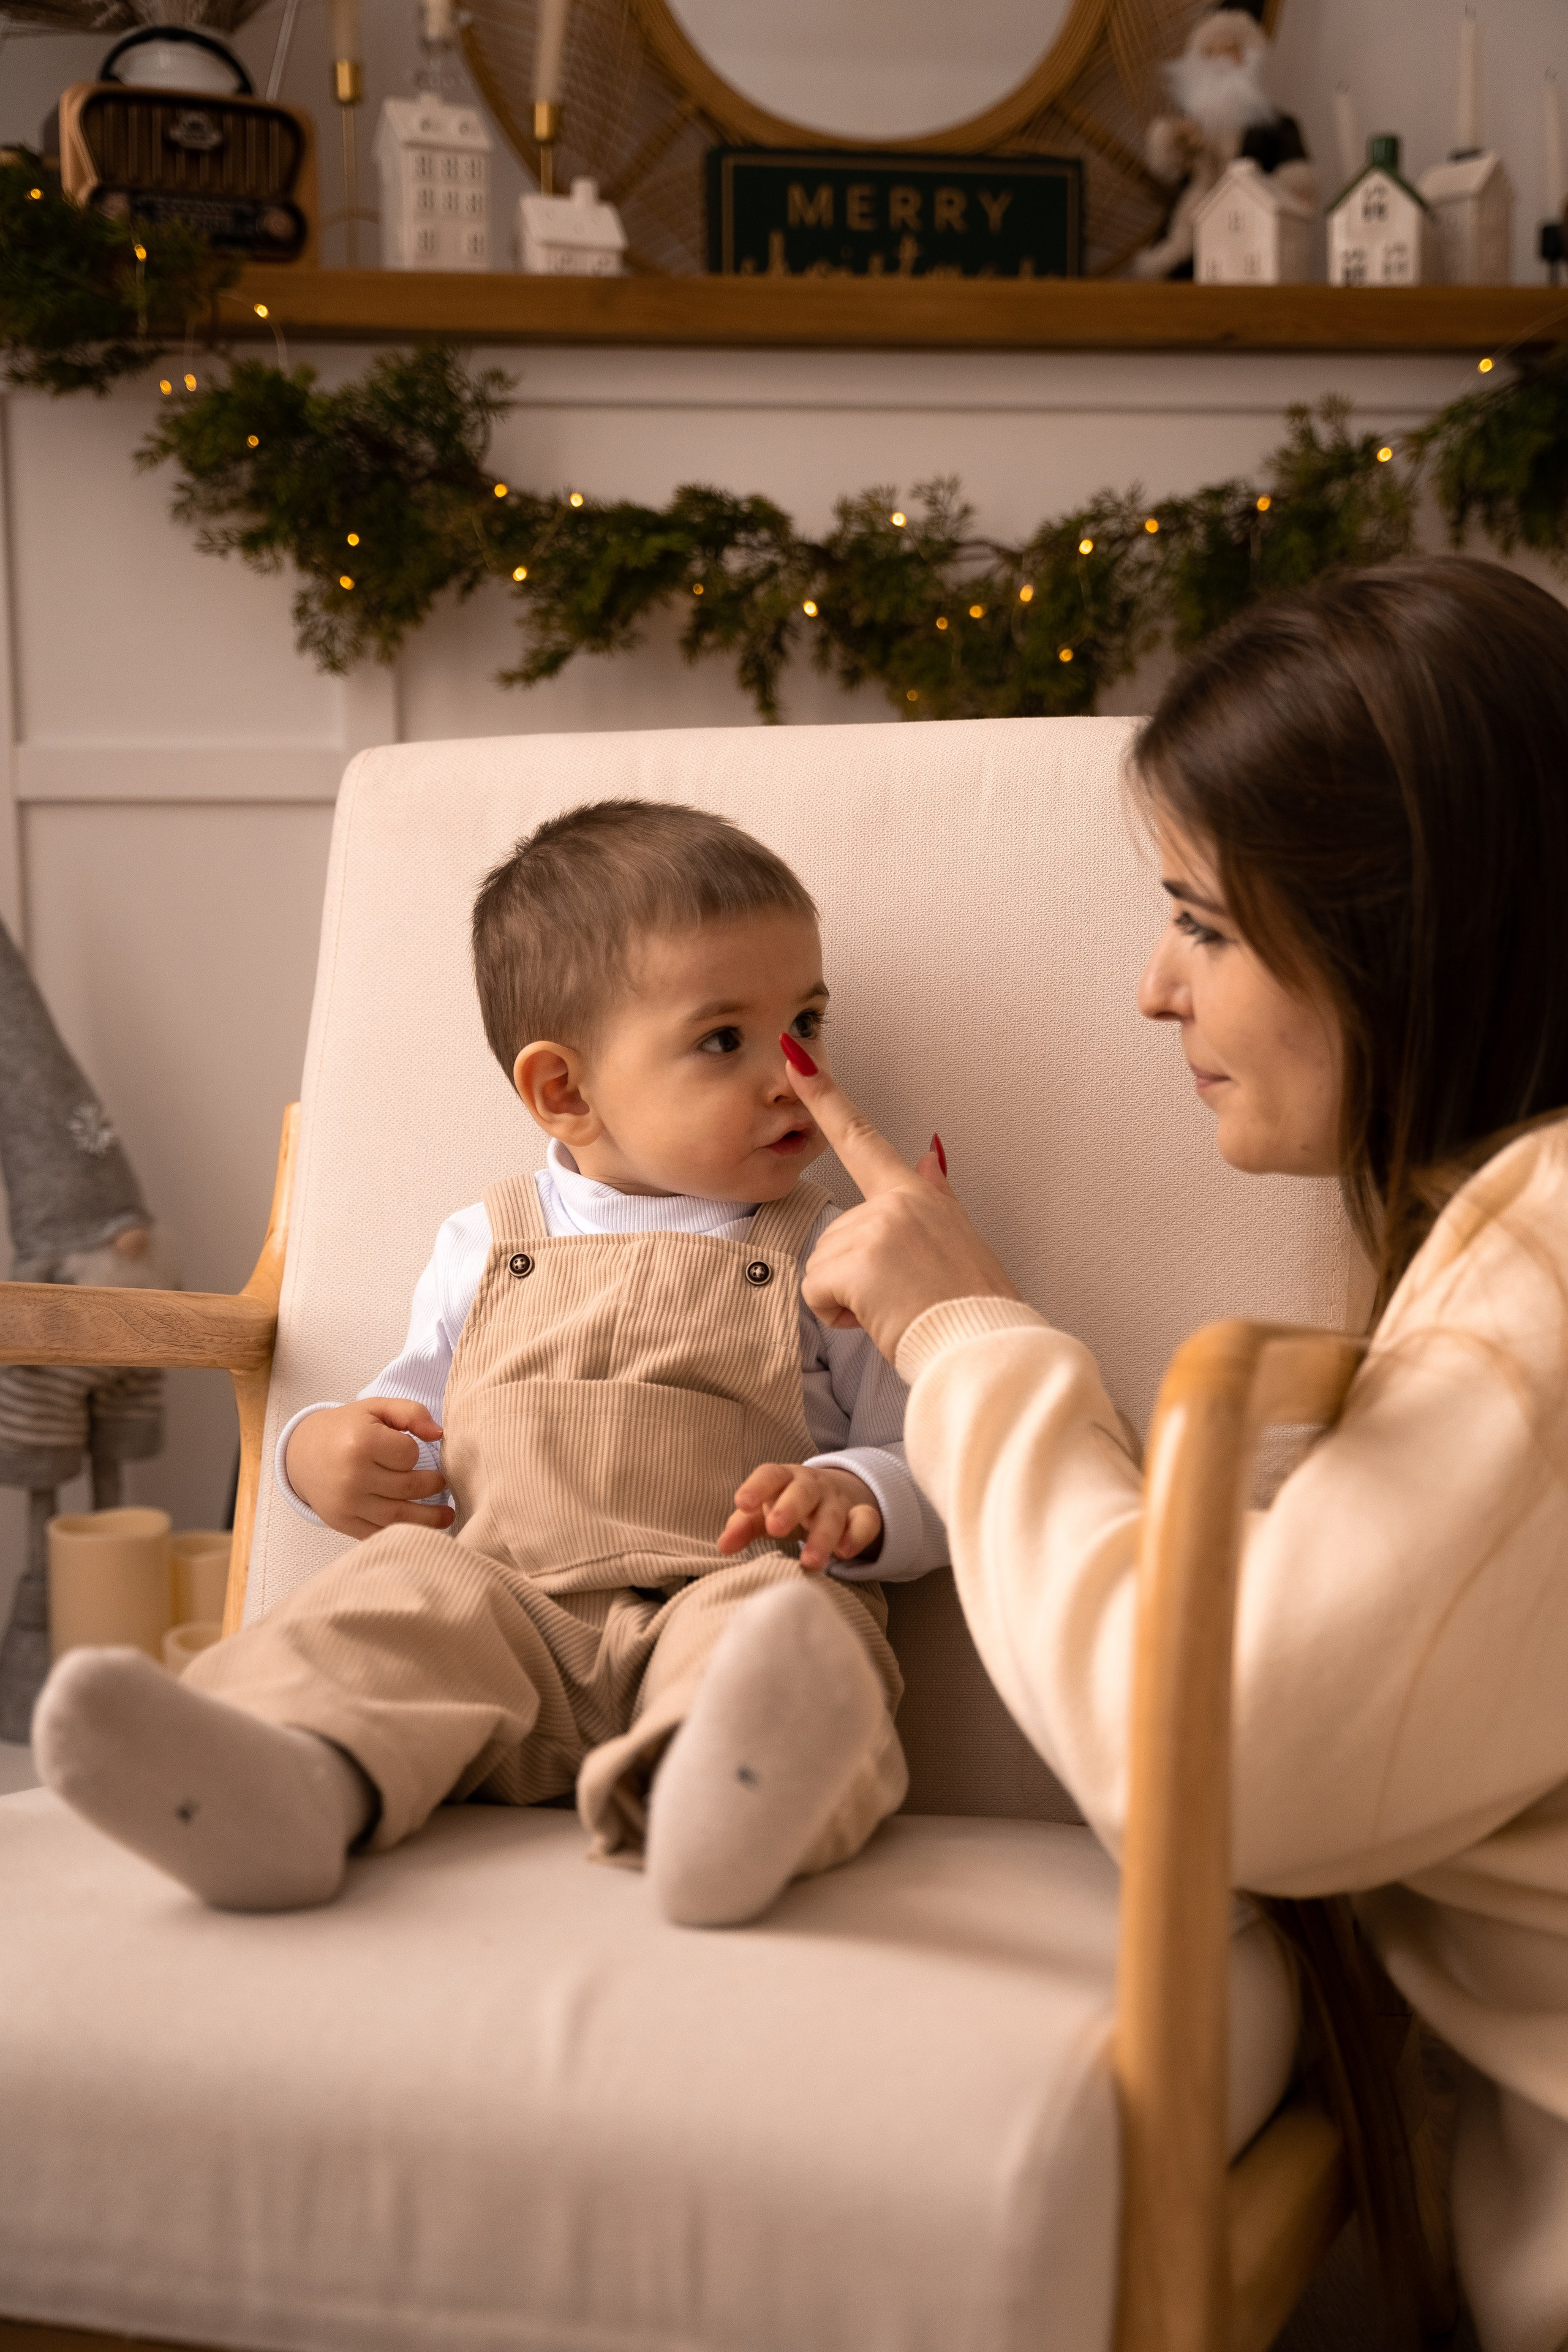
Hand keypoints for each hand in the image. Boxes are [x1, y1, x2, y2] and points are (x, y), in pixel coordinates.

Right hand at [285, 1398, 455, 1541]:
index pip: (409, 1455)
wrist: (303, 1454)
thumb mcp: (376, 1408)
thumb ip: (411, 1412)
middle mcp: (353, 1476)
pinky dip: (403, 1533)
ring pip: (400, 1516)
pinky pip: (380, 1532)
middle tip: (443, 1484)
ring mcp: (347, 1503)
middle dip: (433, 1486)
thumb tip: (439, 1434)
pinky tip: (421, 1529)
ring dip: (430, 1518)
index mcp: (361, 1443)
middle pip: (409, 1487)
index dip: (416, 1453)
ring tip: (447, 1515)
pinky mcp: (343, 1523)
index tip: (409, 1451)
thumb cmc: (347, 1429)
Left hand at [719, 1462, 882, 1571]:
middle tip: (777, 1529)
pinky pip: (866, 1521)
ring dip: (822, 1537)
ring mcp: (838, 1500)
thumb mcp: (764, 1513)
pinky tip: (845, 1553)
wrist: (833, 1496)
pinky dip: (857, 1535)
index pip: (770, 1475)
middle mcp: (812, 1486)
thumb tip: (723, 1545)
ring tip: (810, 1562)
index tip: (743, 1503)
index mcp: (784, 1479)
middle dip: (790, 1508)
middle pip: (803, 1491)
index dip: (757, 1487)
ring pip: (833, 1513)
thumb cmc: (786, 1506)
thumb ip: (743, 1526)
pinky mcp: (862, 1515)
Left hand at [779, 1042, 1020, 1362]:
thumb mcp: (959, 1238)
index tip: (793, 1058)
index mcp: (918, 1194)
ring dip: (847, 1299)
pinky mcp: (860, 1261)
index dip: (824, 1096)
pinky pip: (816, 1292)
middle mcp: (898, 1200)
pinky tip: (880, 1318)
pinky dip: (838, 1316)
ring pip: (821, 1267)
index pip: (863, 1137)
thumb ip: (934, 1195)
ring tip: (896, 1308)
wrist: (987, 1347)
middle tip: (901, 1296)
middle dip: (852, 1277)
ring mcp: (878, 1227)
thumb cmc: (973, 1306)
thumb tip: (928, 1153)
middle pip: (833, 1236)